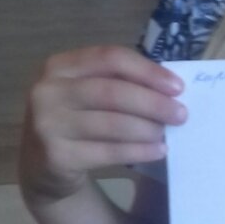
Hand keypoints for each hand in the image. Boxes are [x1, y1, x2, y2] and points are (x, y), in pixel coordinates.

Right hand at [19, 47, 185, 205]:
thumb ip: (118, 83)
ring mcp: (48, 124)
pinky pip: (108, 152)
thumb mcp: (87, 92)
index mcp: (59, 66)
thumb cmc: (76, 119)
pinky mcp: (56, 156)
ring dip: (147, 129)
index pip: (110, 58)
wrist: (42, 165)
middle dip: (153, 103)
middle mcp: (48, 91)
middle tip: (181, 114)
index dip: (147, 70)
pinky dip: (139, 151)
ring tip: (167, 133)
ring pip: (112, 123)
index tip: (178, 87)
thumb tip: (170, 89)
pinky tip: (158, 151)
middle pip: (112, 91)